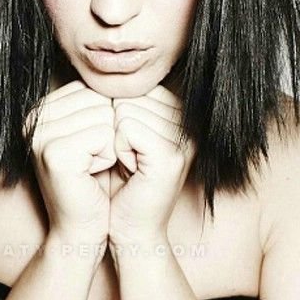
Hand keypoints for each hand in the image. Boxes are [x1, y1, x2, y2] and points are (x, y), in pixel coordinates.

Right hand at [23, 80, 115, 248]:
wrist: (81, 229)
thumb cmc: (93, 182)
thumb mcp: (92, 132)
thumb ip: (95, 101)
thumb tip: (120, 69)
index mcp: (40, 108)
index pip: (92, 88)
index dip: (105, 118)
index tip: (91, 148)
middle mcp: (34, 117)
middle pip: (99, 99)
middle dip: (108, 131)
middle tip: (92, 161)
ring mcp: (40, 134)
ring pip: (105, 115)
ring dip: (110, 145)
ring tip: (91, 167)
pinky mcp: (55, 153)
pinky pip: (105, 135)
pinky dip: (109, 157)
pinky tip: (91, 174)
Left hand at [108, 85, 193, 245]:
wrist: (130, 228)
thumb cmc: (121, 182)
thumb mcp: (126, 134)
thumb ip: (128, 102)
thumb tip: (110, 70)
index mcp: (182, 113)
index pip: (135, 86)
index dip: (119, 115)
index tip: (129, 146)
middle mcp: (189, 123)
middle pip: (129, 95)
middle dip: (117, 127)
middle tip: (129, 158)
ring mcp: (184, 139)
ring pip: (125, 109)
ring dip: (116, 140)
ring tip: (130, 164)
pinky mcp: (171, 156)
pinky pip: (126, 128)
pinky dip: (117, 149)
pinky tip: (129, 169)